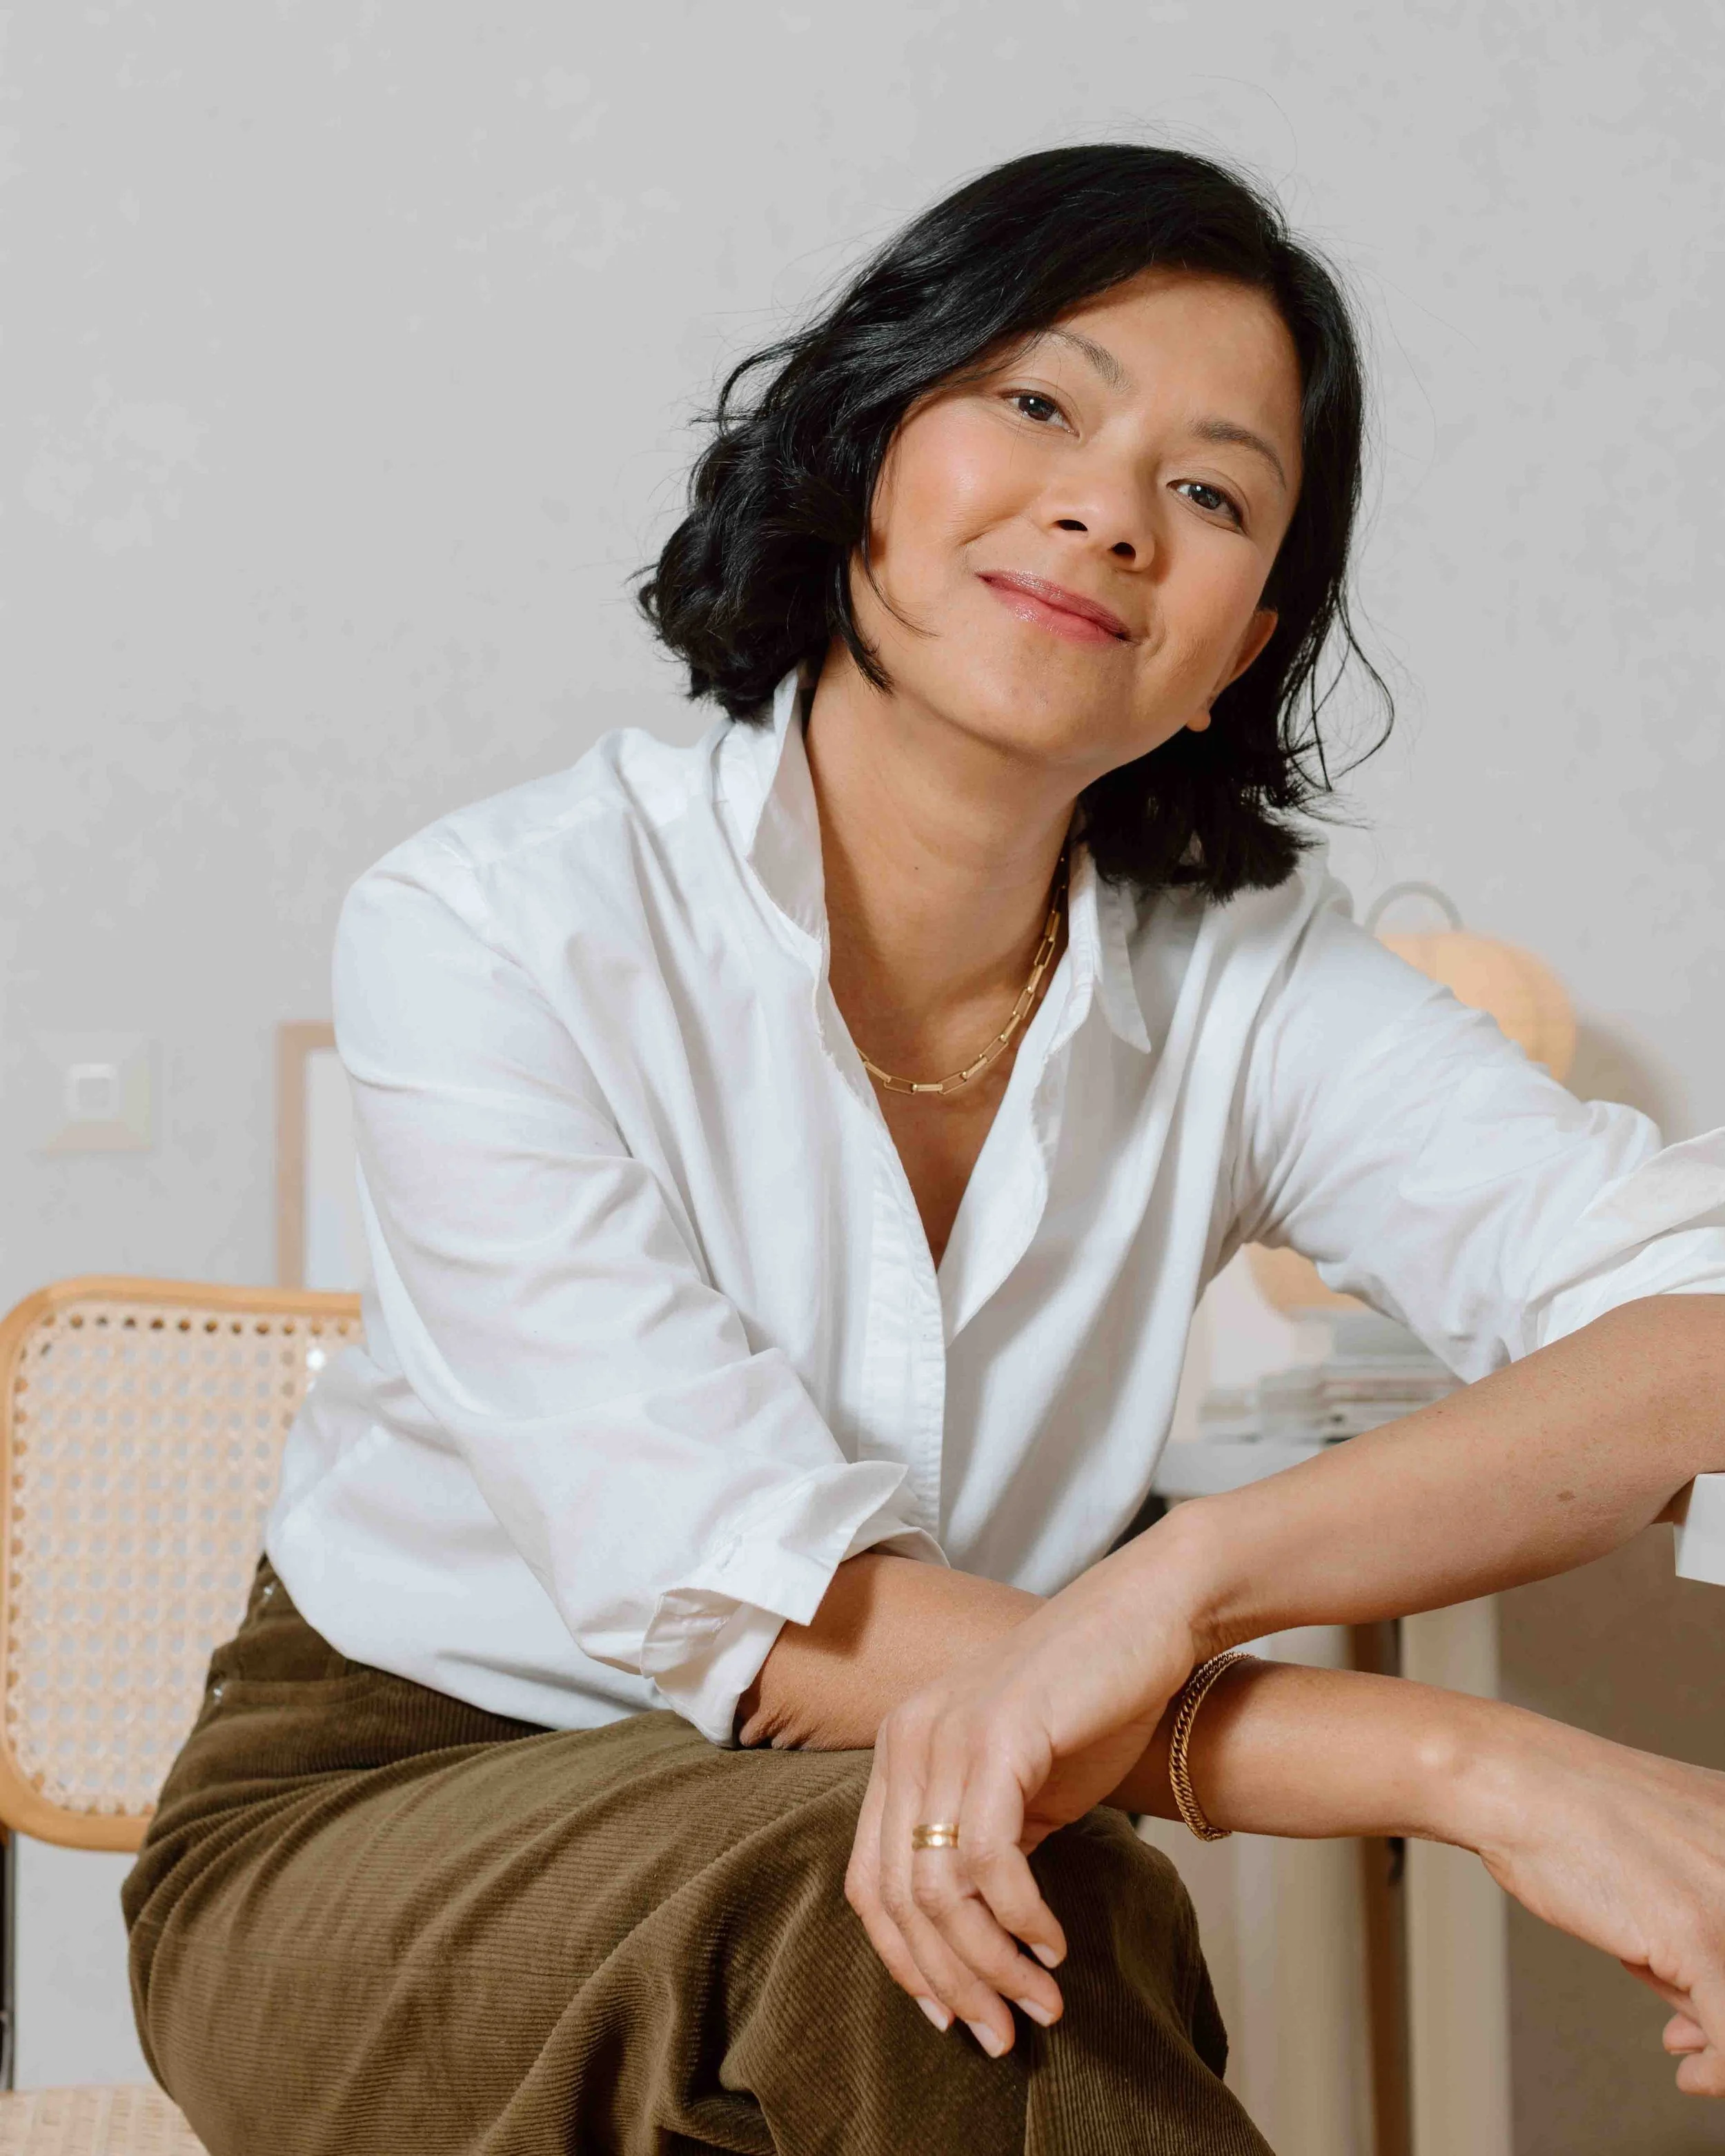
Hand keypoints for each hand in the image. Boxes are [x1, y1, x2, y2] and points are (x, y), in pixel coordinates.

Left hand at [842, 1545, 1201, 2056]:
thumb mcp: (1020, 1789)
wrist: (1146, 1618)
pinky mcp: (997, 1736)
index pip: (870, 1882)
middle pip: (897, 1898)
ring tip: (1041, 2004)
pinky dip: (1021, 1918)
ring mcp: (945, 1733)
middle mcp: (905, 1739)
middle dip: (951, 1982)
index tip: (954, 2017)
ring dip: (991, 1964)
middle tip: (1002, 2035)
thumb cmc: (1089, 1705)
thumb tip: (977, 1950)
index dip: (905, 1962)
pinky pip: (990, 1858)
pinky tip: (1054, 1945)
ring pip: (939, 1889)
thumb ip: (984, 1850)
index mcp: (899, 1750)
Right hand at [1465, 1714, 1724, 2096]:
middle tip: (1705, 2038)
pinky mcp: (1703, 1936)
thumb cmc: (1572, 1813)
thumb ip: (1707, 1923)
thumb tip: (1716, 2020)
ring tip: (1699, 2063)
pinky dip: (1720, 2070)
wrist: (1517, 1783)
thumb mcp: (1669, 1859)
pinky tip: (1694, 2076)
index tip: (1720, 2008)